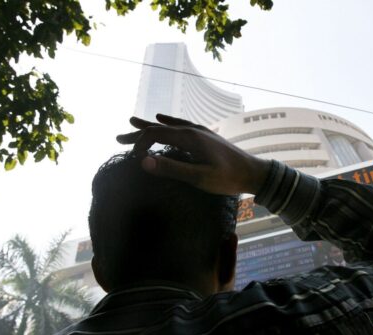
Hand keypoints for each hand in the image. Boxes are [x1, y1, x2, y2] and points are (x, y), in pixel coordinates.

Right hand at [116, 114, 270, 195]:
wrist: (253, 172)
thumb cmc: (227, 178)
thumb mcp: (199, 178)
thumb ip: (172, 169)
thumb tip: (144, 162)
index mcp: (189, 137)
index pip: (156, 134)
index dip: (141, 145)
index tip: (133, 160)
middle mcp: (193, 130)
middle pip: (159, 128)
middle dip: (138, 133)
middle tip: (118, 138)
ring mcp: (199, 131)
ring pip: (169, 126)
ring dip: (150, 127)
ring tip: (132, 122)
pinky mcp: (205, 136)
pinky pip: (180, 125)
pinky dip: (168, 122)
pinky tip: (163, 118)